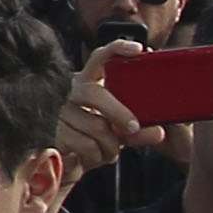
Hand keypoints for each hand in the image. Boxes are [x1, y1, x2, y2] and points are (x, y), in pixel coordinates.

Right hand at [52, 43, 162, 181]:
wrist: (65, 163)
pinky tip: (92, 156)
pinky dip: (96, 156)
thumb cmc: (94, 138)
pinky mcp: (53, 132)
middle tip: (132, 127)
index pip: (100, 58)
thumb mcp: (120, 132)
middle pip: (96, 94)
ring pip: (96, 126)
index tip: (139, 50)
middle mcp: (72, 91)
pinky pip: (85, 145)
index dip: (118, 49)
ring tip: (108, 151)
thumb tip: (158, 132)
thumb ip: (138, 131)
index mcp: (89, 82)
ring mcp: (59, 111)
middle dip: (118, 113)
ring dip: (110, 146)